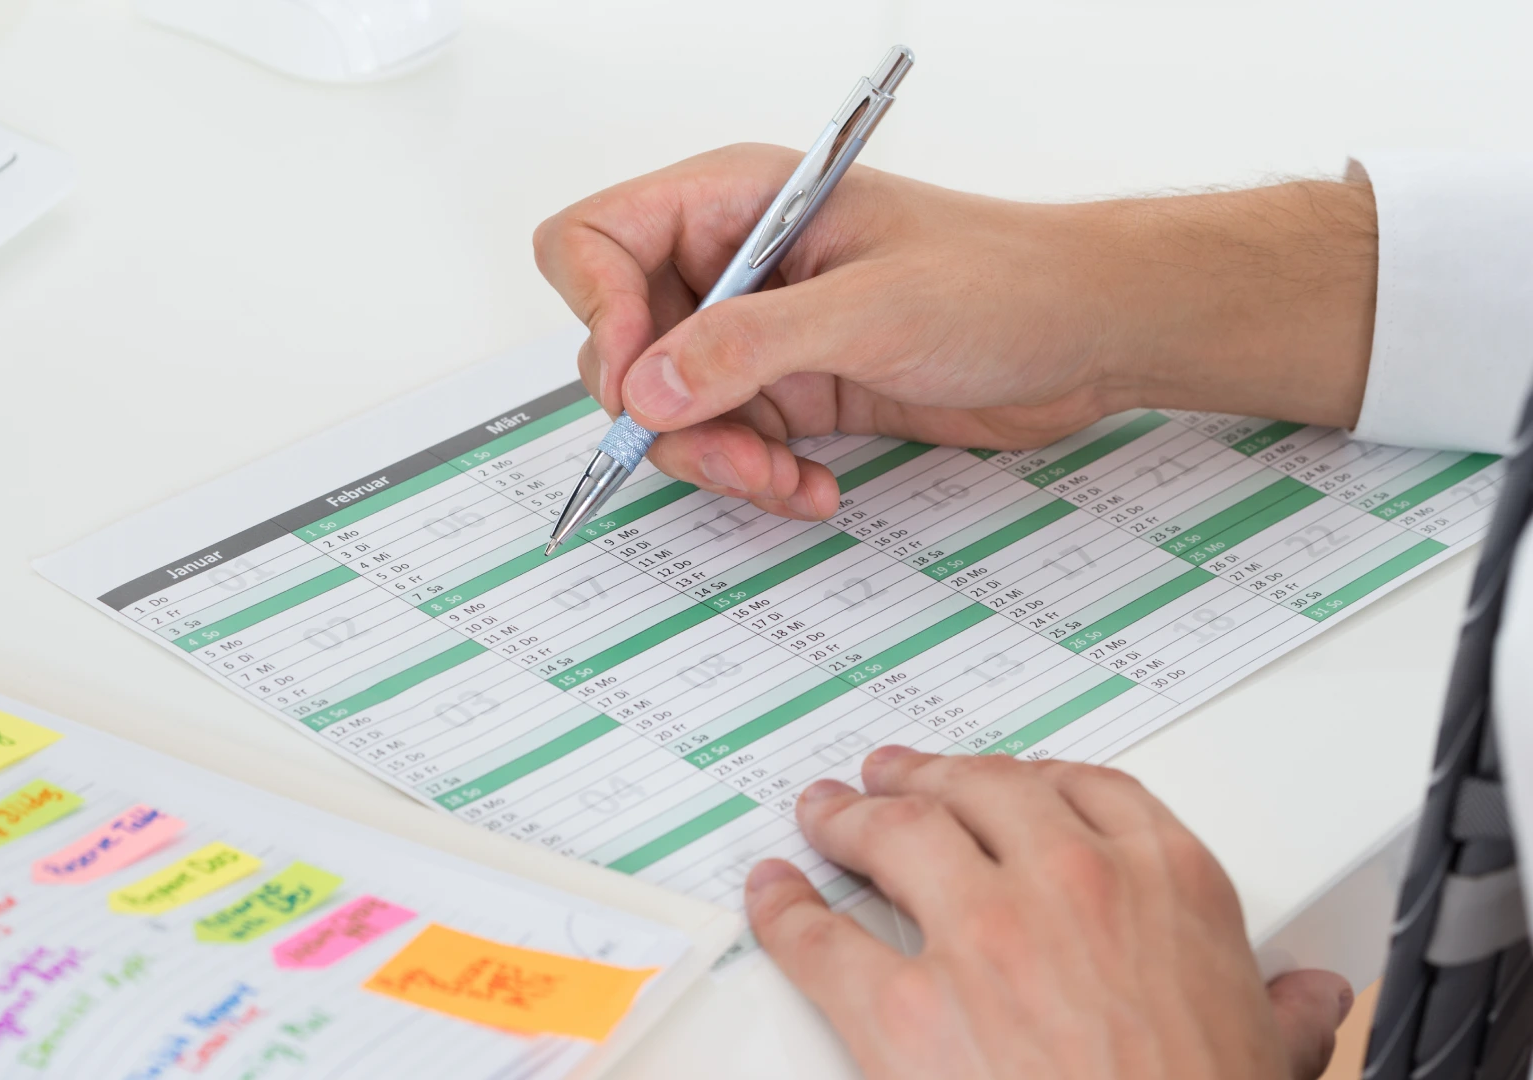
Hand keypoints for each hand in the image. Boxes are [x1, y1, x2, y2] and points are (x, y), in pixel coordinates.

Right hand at [534, 144, 1375, 520]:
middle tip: (732, 449)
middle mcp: (732, 265)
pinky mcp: (789, 390)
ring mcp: (757, 333)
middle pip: (622, 344)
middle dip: (665, 415)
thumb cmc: (1004, 282)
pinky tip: (813, 487)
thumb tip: (648, 387)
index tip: (645, 380)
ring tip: (782, 478)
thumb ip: (749, 345)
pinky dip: (757, 480)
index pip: (596, 241)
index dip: (600, 312)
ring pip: (669, 412)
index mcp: (735, 204)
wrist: (1088, 336)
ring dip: (716, 461)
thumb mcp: (869, 310)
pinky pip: (728, 446)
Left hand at [744, 748, 1352, 1079]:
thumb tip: (1312, 997)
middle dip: (928, 779)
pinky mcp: (904, 1011)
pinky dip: (784, 909)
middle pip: (978, 793)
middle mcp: (1069, 886)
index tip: (1009, 781)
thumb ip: (1282, 1013)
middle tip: (892, 776)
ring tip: (826, 813)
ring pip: (896, 836)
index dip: (1034, 778)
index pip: (1090, 790)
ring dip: (850, 817)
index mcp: (1167, 885)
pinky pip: (822, 938)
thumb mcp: (1273, 1061)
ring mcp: (981, 938)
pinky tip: (772, 894)